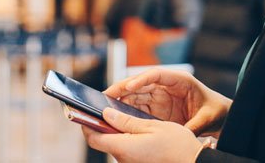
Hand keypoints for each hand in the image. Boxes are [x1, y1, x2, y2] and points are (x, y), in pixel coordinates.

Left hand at [83, 108, 202, 162]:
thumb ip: (127, 121)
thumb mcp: (153, 126)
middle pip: (102, 141)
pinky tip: (135, 127)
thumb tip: (107, 114)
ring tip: (123, 114)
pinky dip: (125, 137)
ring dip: (114, 130)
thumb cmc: (177, 146)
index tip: (86, 110)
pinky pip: (125, 149)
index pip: (93, 137)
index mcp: (124, 148)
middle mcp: (123, 159)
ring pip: (113, 144)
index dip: (86, 123)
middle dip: (101, 124)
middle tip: (108, 107)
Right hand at [104, 68, 231, 136]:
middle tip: (106, 95)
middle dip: (123, 88)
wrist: (219, 115)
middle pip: (140, 83)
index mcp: (180, 80)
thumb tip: (182, 135)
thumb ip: (194, 125)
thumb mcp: (207, 117)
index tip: (128, 86)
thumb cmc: (215, 110)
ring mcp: (160, 96)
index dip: (141, 79)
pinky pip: (137, 107)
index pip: (156, 75)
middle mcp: (166, 86)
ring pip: (135, 94)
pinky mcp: (156, 108)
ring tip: (105, 105)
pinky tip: (114, 116)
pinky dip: (125, 110)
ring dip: (120, 99)